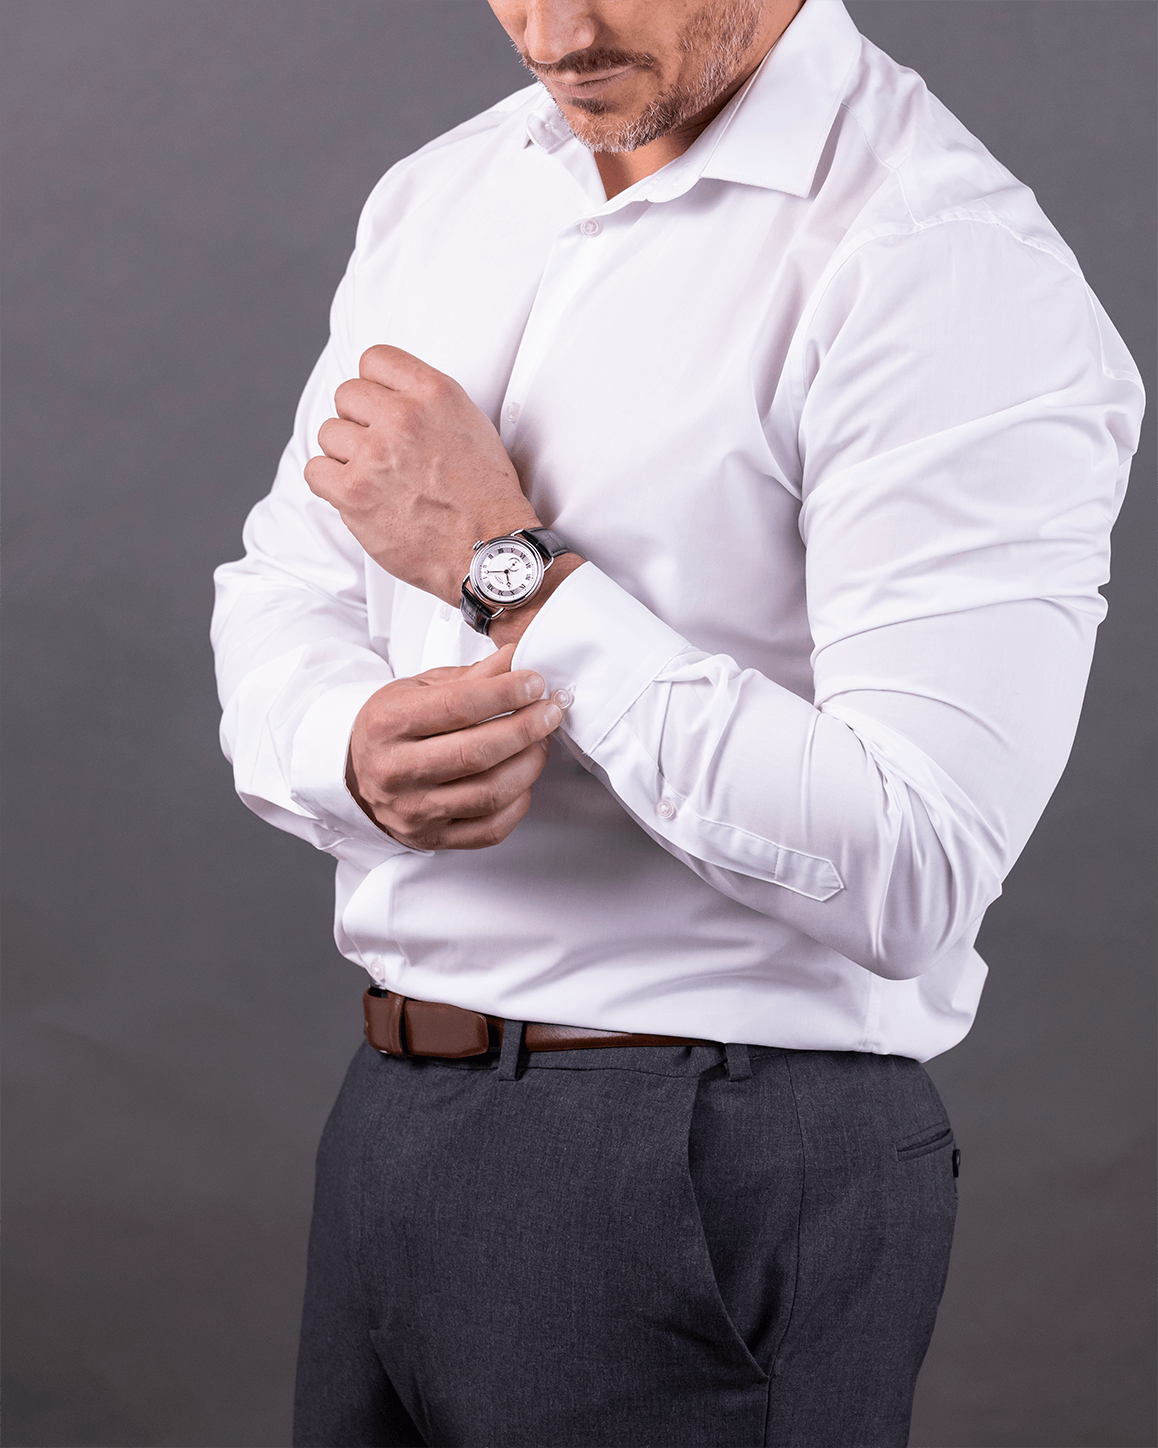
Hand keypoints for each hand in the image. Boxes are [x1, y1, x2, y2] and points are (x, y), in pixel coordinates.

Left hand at [305, 346, 540, 603]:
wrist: (489, 549)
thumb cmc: (484, 495)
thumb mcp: (470, 424)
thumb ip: (425, 401)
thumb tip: (386, 394)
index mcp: (434, 393)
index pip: (374, 359)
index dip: (374, 386)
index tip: (379, 406)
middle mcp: (402, 417)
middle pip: (346, 395)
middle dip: (360, 421)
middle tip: (381, 450)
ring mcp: (374, 455)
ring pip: (328, 433)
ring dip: (346, 454)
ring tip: (375, 476)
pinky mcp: (354, 493)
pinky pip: (315, 471)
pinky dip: (330, 483)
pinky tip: (356, 493)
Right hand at [347, 646, 561, 849]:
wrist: (356, 774)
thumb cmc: (393, 726)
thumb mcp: (420, 689)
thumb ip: (472, 676)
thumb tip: (519, 658)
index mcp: (388, 724)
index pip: (457, 706)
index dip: (505, 693)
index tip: (535, 683)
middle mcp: (396, 771)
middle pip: (477, 753)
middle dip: (526, 728)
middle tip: (549, 712)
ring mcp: (414, 810)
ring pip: (489, 793)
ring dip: (528, 764)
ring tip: (540, 743)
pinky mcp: (433, 838)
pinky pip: (491, 829)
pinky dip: (518, 802)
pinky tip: (522, 779)